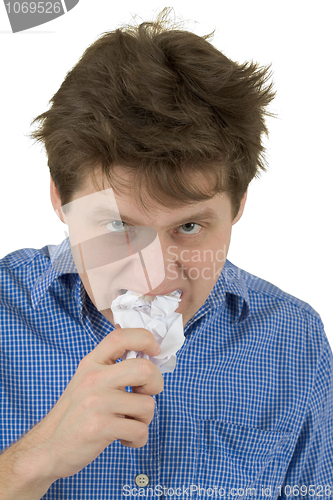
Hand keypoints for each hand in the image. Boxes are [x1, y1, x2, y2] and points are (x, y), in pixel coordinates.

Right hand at [22, 327, 162, 482]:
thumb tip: (149, 356)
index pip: (120, 337)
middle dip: (156, 384)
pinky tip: (124, 439)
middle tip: (146, 394)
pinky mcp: (100, 427)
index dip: (145, 339)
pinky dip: (138, 439)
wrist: (48, 447)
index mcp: (92, 363)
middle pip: (145, 369)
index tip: (155, 351)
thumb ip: (113, 367)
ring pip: (147, 405)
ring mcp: (97, 402)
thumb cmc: (75, 414)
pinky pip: (140, 431)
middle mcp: (94, 378)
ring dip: (145, 419)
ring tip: (128, 422)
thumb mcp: (87, 380)